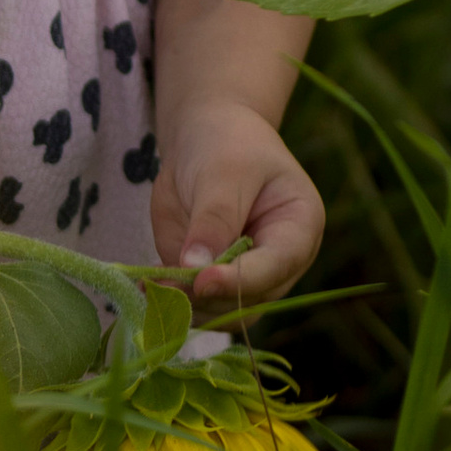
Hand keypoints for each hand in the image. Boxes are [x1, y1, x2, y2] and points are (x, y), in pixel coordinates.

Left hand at [151, 94, 323, 309]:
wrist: (205, 137)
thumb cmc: (226, 143)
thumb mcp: (223, 171)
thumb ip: (213, 219)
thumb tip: (195, 269)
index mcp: (301, 226)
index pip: (277, 264)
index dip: (240, 279)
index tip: (201, 281)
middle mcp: (280, 263)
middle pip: (251, 299)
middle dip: (208, 296)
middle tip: (164, 285)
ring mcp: (248, 278)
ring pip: (223, 313)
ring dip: (187, 306)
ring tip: (152, 285)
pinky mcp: (216, 284)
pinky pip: (197, 307)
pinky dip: (173, 302)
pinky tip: (149, 284)